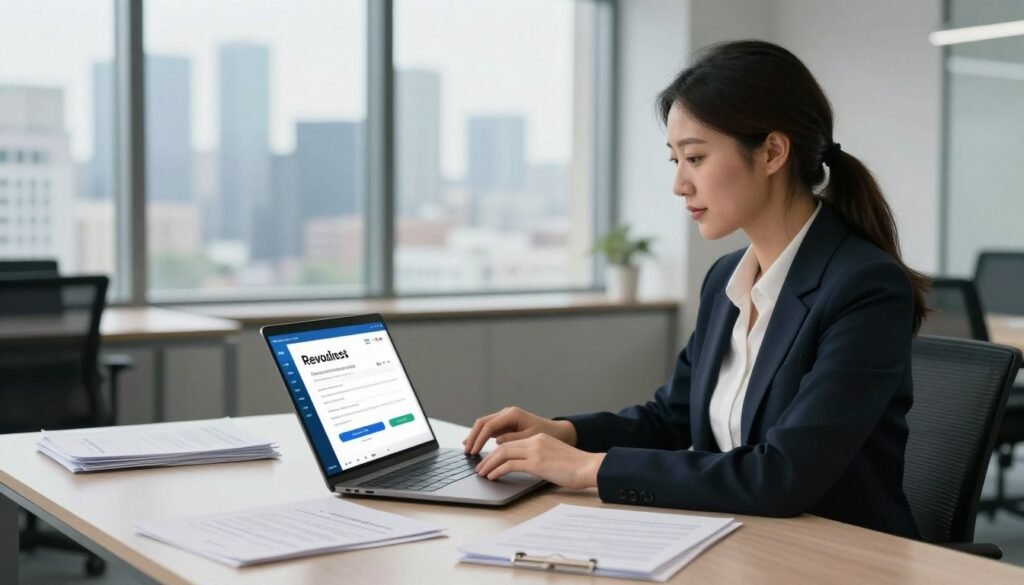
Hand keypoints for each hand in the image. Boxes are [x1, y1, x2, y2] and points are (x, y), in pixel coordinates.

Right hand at [462, 406, 576, 454]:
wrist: (559, 432)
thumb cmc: (548, 434)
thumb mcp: (531, 438)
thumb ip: (513, 439)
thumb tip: (497, 441)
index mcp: (512, 414)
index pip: (489, 426)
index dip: (479, 440)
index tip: (473, 452)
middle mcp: (507, 413)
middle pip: (483, 423)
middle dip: (473, 437)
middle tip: (466, 452)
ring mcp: (506, 417)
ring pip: (484, 425)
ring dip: (475, 437)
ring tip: (468, 450)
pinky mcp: (507, 424)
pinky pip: (490, 429)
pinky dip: (482, 437)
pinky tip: (476, 446)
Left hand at [474, 433, 605, 489]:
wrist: (590, 467)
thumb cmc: (577, 467)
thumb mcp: (554, 458)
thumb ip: (540, 458)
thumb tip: (527, 467)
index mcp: (539, 439)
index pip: (511, 443)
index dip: (497, 452)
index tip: (489, 461)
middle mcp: (535, 441)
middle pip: (503, 446)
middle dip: (488, 458)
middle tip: (480, 467)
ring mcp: (536, 451)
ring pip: (503, 453)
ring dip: (489, 464)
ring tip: (482, 473)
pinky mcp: (537, 463)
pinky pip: (510, 464)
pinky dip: (498, 470)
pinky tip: (493, 477)